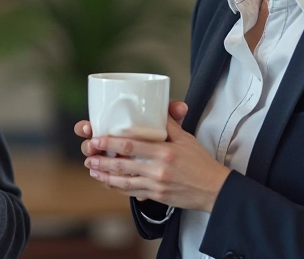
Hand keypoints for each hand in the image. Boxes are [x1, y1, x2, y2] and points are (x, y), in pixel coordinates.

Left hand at [83, 101, 230, 212]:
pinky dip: (118, 188)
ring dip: (105, 176)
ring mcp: (156, 185)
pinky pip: (133, 192)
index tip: (97, 139)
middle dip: (102, 161)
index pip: (131, 145)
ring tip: (92, 170)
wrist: (214, 189)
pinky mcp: (157, 196)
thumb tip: (157, 108)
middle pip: (123, 165)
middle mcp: (158, 169)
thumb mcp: (186, 139)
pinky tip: (108, 184)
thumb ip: (168, 125)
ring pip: (124, 181)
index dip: (110, 143)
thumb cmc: (201, 162)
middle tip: (89, 156)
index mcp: (164, 152)